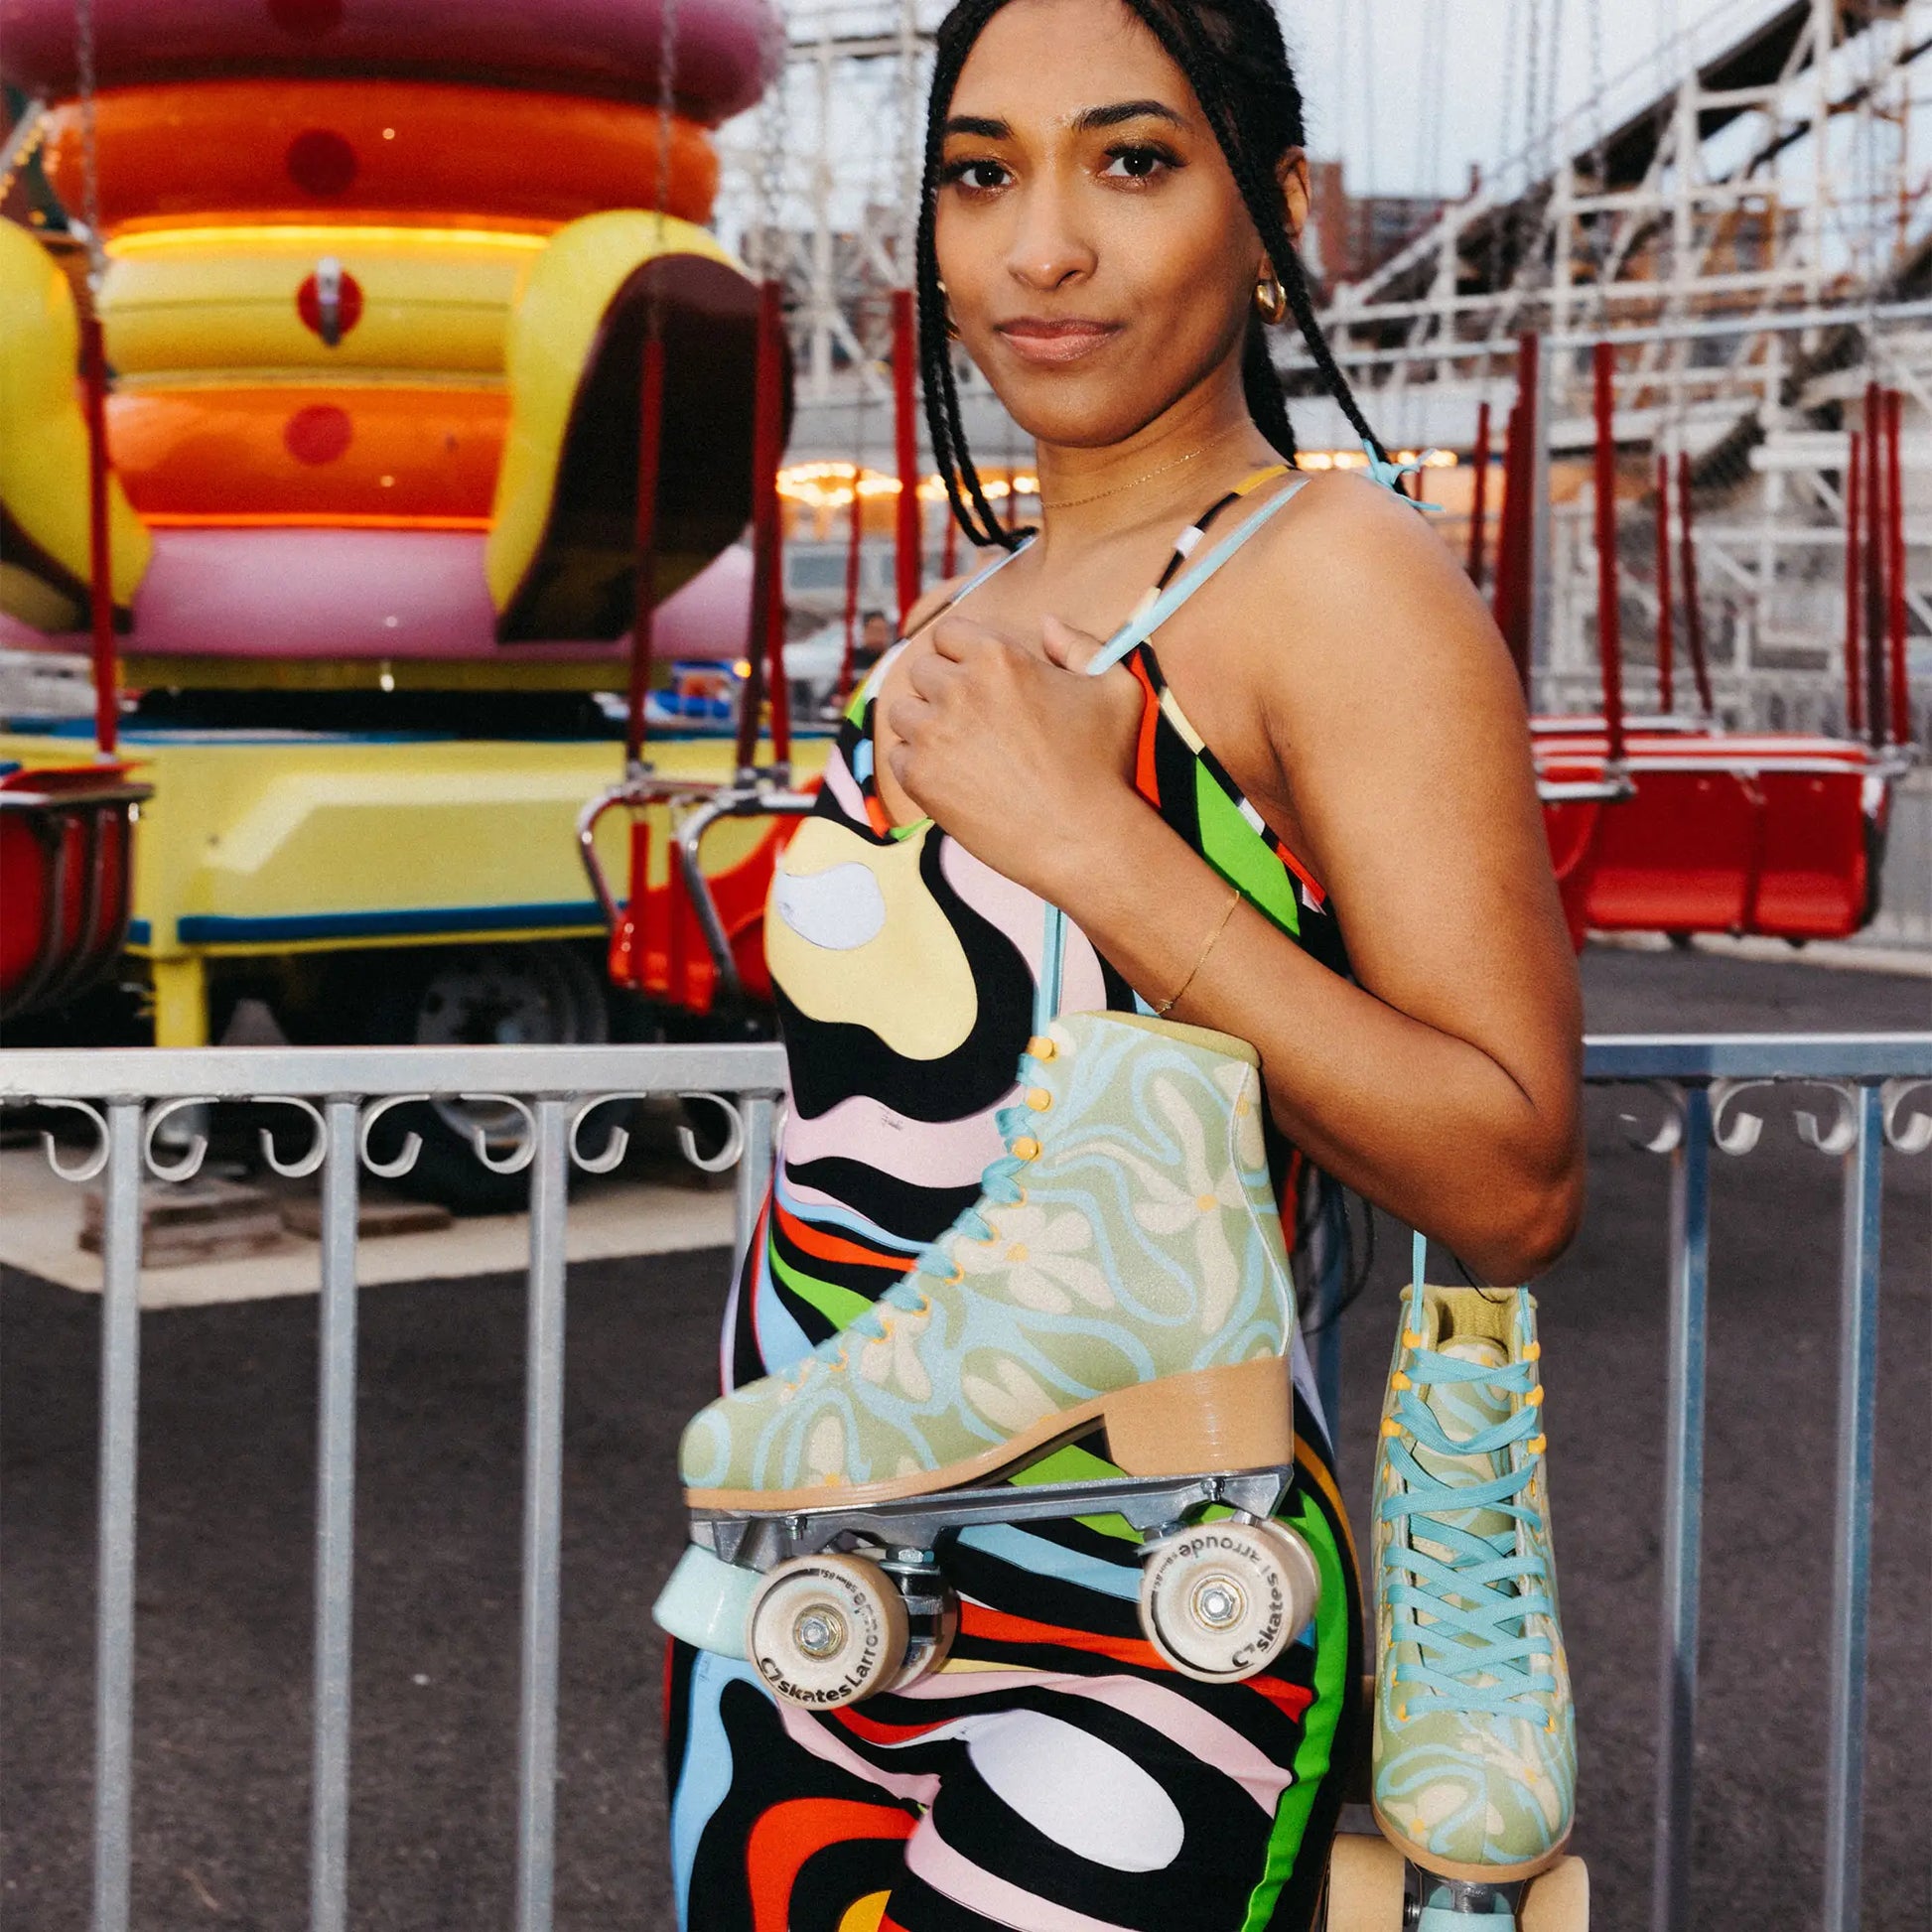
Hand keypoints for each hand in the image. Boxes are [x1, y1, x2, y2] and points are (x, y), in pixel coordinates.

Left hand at [881, 611, 1147, 899]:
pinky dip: (917, 765)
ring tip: (958, 749)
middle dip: (942, 689)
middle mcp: (958, 688)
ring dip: (924, 725)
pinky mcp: (920, 777)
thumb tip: (1048, 623)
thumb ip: (1080, 646)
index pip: (948, 633)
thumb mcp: (1115, 690)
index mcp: (998, 657)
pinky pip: (897, 756)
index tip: (973, 677)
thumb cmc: (1104, 765)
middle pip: (921, 670)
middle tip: (970, 720)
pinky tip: (950, 778)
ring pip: (902, 712)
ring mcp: (934, 733)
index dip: (960, 653)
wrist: (1083, 840)